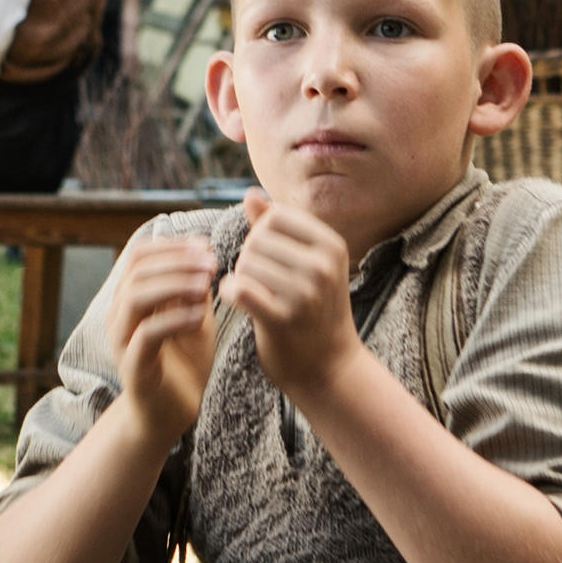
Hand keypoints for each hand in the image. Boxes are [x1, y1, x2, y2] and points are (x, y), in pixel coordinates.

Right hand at [107, 233, 220, 442]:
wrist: (172, 414)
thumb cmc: (183, 364)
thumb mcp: (195, 318)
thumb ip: (195, 289)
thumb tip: (203, 251)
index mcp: (131, 299)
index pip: (139, 256)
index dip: (171, 246)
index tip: (204, 245)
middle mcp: (119, 316)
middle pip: (136, 271)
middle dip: (176, 261)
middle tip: (211, 262)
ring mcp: (122, 341)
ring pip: (135, 297)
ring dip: (173, 284)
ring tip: (205, 284)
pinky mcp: (132, 366)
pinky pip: (147, 334)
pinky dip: (174, 319)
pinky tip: (199, 316)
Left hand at [221, 190, 364, 400]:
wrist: (329, 368)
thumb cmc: (315, 310)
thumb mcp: (308, 264)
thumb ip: (277, 228)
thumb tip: (250, 194)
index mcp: (331, 246)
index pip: (275, 217)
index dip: (262, 235)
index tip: (270, 259)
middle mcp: (322, 266)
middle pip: (257, 239)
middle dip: (249, 258)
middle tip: (260, 281)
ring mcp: (304, 293)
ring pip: (245, 263)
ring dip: (241, 277)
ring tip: (255, 293)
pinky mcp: (282, 319)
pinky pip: (238, 288)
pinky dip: (230, 293)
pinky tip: (239, 301)